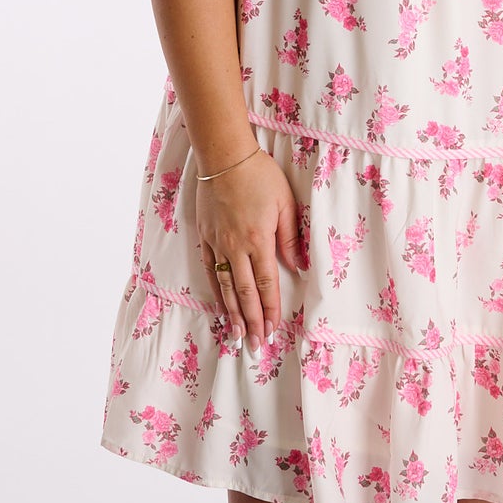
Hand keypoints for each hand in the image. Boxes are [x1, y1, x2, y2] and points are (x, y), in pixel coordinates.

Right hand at [196, 145, 302, 353]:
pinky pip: (211, 270)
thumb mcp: (285, 203)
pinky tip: (220, 306)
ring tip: (238, 336)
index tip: (274, 329)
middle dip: (252, 321)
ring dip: (232, 314)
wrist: (225, 156)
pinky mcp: (206, 236)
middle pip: (245, 293)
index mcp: (259, 239)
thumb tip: (297, 267)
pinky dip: (216, 292)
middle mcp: (236, 246)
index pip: (266, 284)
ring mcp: (218, 243)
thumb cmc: (260, 175)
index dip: (270, 309)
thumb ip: (289, 237)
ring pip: (226, 287)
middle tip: (257, 346)